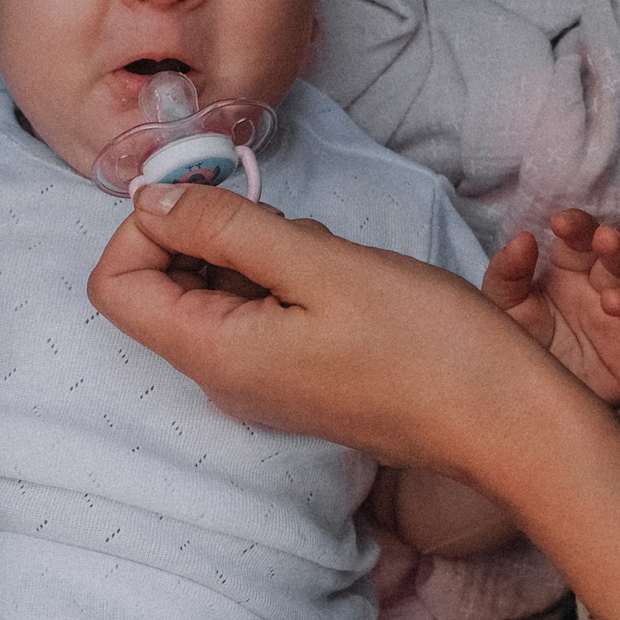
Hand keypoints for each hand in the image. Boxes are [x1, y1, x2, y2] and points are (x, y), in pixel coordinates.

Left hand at [86, 183, 610, 493]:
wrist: (504, 421)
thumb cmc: (427, 346)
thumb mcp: (320, 265)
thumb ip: (226, 229)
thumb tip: (152, 200)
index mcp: (213, 354)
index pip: (116, 284)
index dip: (147, 226)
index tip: (214, 197)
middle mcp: (221, 377)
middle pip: (159, 287)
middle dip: (208, 233)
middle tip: (282, 222)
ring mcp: (257, 382)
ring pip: (214, 293)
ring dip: (255, 251)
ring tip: (324, 254)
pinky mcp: (294, 376)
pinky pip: (257, 312)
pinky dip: (284, 277)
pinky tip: (340, 274)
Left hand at [482, 210, 619, 405]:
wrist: (520, 403)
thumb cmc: (517, 345)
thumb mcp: (503, 308)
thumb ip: (508, 274)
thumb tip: (522, 238)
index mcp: (573, 271)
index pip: (585, 239)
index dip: (580, 227)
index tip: (561, 223)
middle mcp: (607, 292)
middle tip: (606, 242)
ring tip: (613, 302)